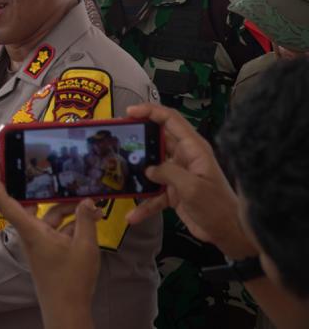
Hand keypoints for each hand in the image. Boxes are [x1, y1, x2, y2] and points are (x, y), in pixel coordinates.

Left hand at [0, 160, 99, 328]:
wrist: (67, 310)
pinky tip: (91, 218)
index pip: (5, 200)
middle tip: (52, 169)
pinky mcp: (49, 250)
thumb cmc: (71, 280)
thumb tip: (88, 201)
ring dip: (67, 208)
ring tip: (89, 200)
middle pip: (31, 204)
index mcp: (30, 230)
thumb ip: (86, 220)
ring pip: (49, 216)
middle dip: (42, 188)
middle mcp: (31, 233)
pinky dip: (72, 223)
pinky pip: (57, 229)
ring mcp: (39, 242)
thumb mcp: (85, 247)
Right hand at [125, 104, 255, 257]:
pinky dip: (144, 204)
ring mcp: (178, 174)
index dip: (150, 111)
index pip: (171, 120)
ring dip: (136, 172)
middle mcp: (184, 157)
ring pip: (151, 166)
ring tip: (117, 171)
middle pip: (157, 139)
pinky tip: (133, 216)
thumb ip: (168, 173)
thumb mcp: (192, 187)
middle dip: (137, 137)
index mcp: (193, 148)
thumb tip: (148, 170)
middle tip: (116, 137)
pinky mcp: (173, 192)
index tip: (129, 112)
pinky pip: (153, 194)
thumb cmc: (217, 206)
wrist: (228, 233)